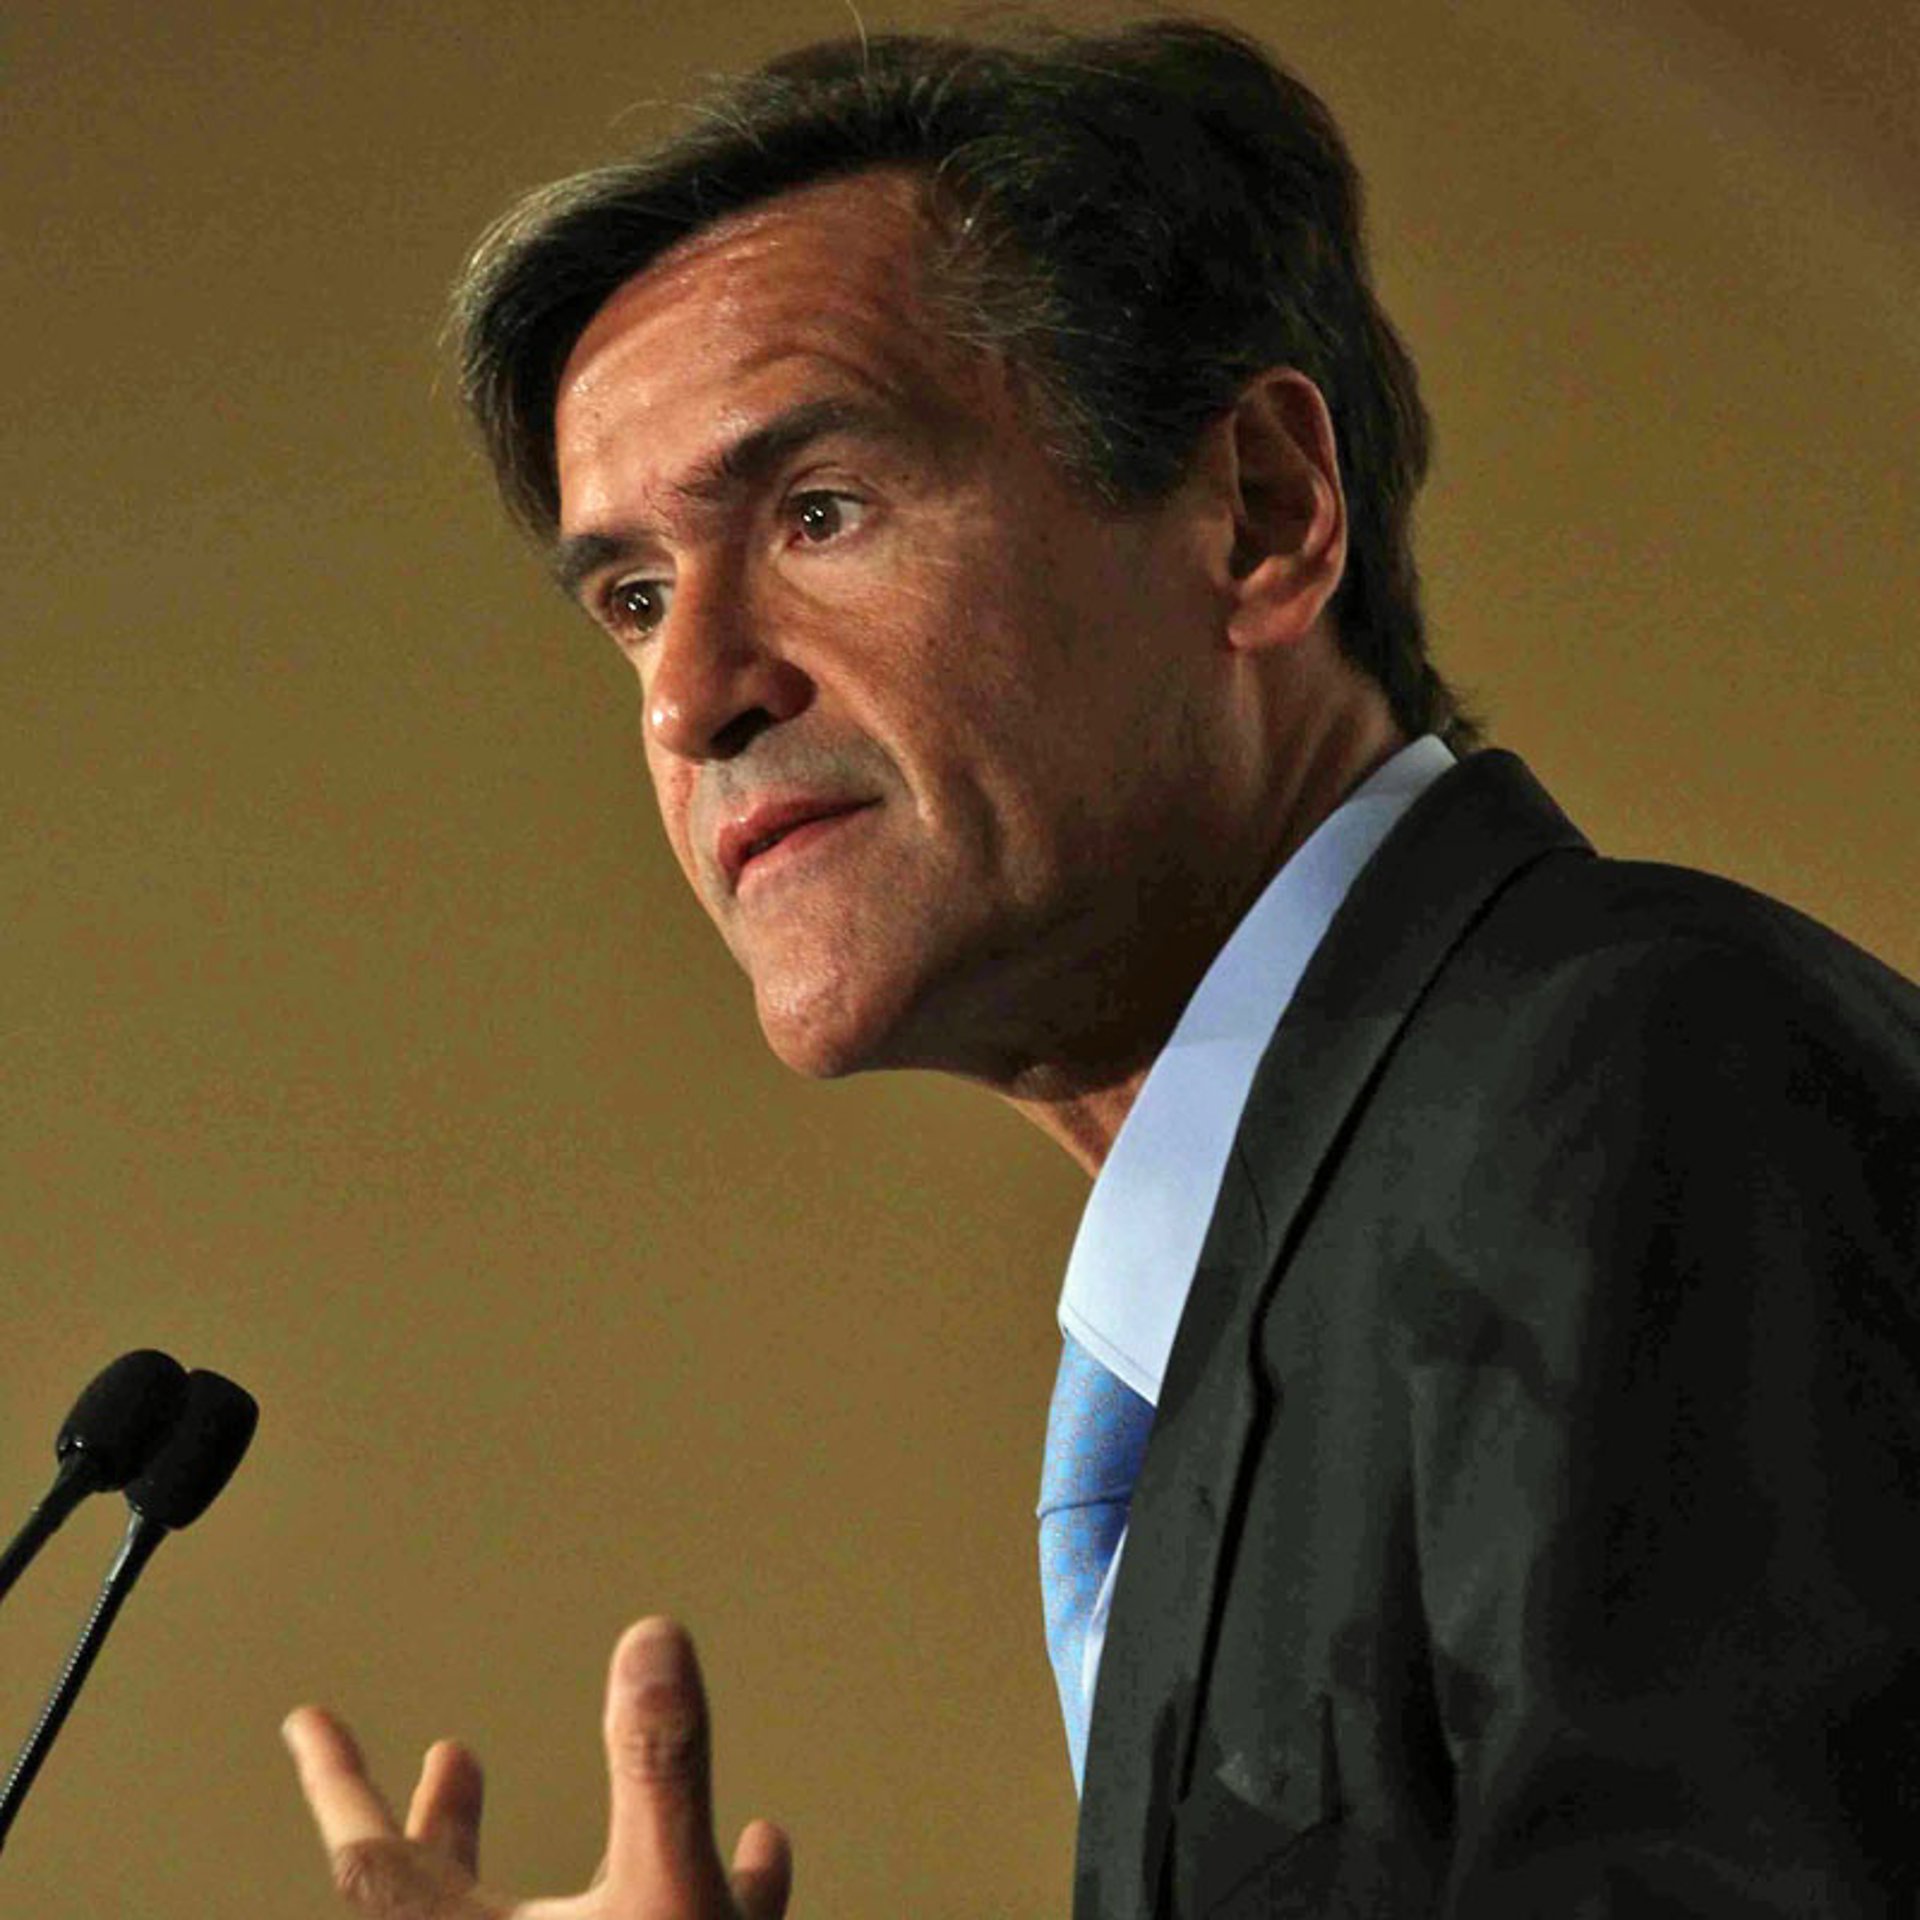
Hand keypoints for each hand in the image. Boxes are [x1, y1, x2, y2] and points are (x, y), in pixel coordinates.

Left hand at [283, 1616, 791, 1918]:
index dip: (341, 1779)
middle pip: (451, 1894)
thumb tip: (649, 1640)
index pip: (374, 1858)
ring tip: (618, 1794)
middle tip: (444, 1759)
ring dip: (589, 1846)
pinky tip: (761, 1863)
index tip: (307, 1723)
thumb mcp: (668, 1897)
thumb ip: (657, 1766)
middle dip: (451, 1819)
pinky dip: (706, 1895)